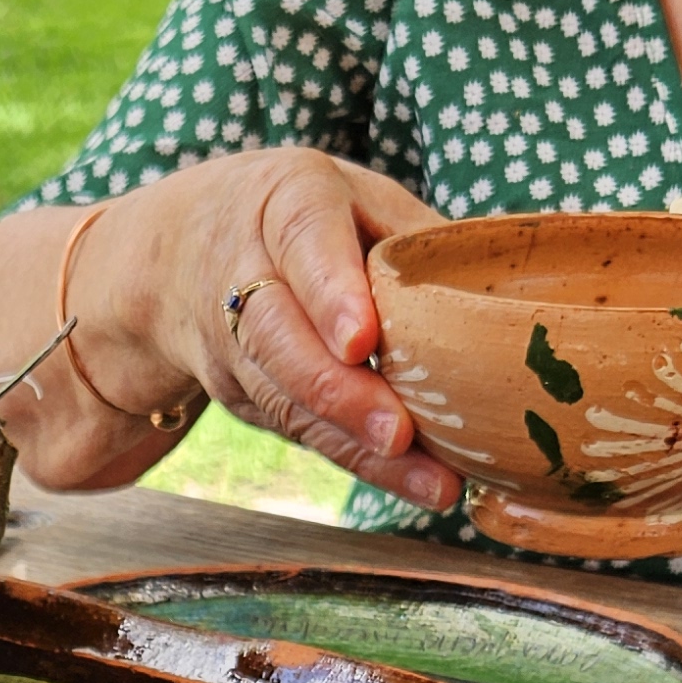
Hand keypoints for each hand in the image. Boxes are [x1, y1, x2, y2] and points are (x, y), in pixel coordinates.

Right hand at [46, 148, 462, 507]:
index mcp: (285, 200)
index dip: (330, 293)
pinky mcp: (241, 393)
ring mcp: (233, 340)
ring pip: (287, 398)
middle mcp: (244, 270)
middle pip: (281, 336)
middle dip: (339, 390)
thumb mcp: (354, 198)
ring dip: (356, 444)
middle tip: (398, 431)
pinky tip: (416, 484)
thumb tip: (503, 293)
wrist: (178, 251)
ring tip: (427, 479)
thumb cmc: (303, 219)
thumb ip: (412, 239)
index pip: (304, 241)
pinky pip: (300, 430)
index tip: (361, 340)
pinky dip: (358, 461)